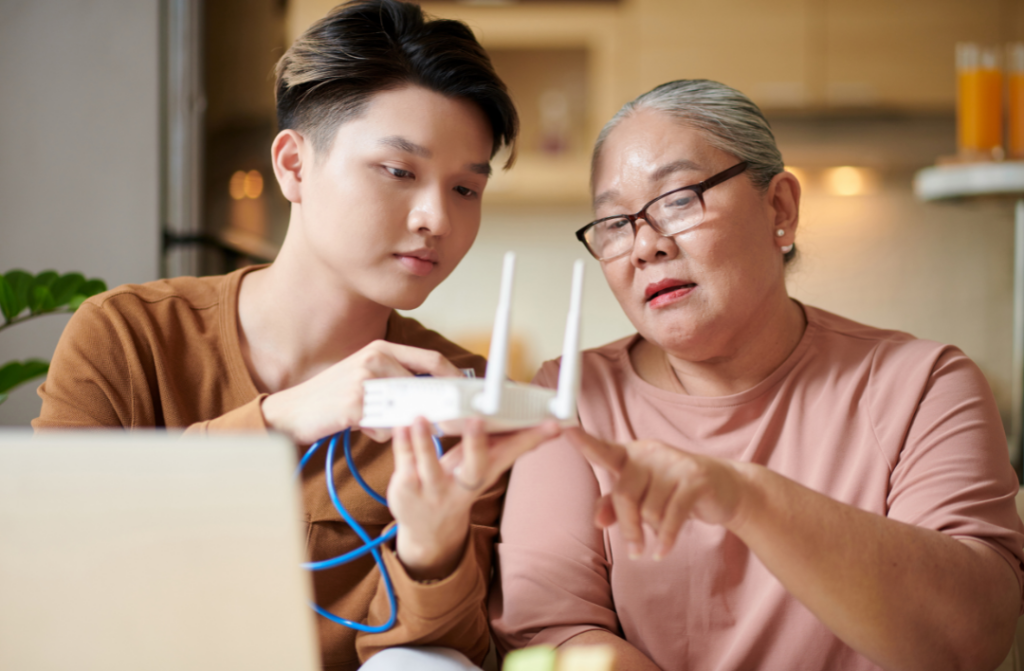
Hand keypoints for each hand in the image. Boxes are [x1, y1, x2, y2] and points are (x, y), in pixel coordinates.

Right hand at [260, 341, 463, 444]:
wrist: (291, 412)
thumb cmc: (333, 398)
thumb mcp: (366, 379)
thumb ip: (397, 381)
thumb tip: (435, 397)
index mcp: (381, 349)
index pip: (430, 359)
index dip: (453, 376)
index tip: (467, 393)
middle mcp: (375, 358)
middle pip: (425, 385)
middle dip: (438, 407)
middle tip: (446, 423)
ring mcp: (364, 380)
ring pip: (407, 408)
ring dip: (402, 424)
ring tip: (384, 423)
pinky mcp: (354, 404)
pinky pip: (385, 426)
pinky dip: (379, 433)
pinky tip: (363, 428)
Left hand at [389, 416, 561, 580]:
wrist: (430, 533)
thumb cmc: (459, 485)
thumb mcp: (486, 469)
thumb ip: (508, 445)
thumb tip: (549, 424)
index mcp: (486, 473)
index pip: (513, 455)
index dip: (532, 438)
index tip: (552, 424)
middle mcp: (462, 485)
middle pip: (475, 468)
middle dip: (477, 445)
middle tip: (477, 420)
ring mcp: (433, 490)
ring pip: (430, 466)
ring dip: (424, 442)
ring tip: (421, 418)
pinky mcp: (407, 489)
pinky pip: (404, 464)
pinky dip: (402, 445)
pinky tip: (400, 427)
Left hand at [565, 428, 748, 559]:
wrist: (726, 489)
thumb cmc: (676, 492)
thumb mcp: (644, 498)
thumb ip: (616, 506)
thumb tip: (598, 520)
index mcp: (632, 455)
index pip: (604, 450)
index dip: (584, 442)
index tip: (564, 429)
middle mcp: (650, 454)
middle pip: (624, 495)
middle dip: (629, 527)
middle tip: (634, 549)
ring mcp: (675, 464)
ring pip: (649, 510)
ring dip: (653, 532)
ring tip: (662, 532)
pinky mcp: (695, 479)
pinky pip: (672, 517)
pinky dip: (666, 539)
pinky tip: (663, 551)